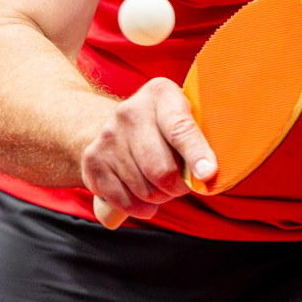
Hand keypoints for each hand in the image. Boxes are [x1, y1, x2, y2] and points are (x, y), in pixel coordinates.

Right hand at [80, 77, 216, 224]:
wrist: (117, 126)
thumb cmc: (164, 127)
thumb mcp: (186, 117)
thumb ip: (201, 139)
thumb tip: (209, 173)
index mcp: (160, 93)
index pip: (180, 128)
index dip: (195, 154)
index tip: (207, 175)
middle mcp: (129, 111)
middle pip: (160, 169)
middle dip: (178, 187)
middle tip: (181, 183)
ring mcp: (108, 136)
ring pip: (144, 190)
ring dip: (159, 197)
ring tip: (160, 182)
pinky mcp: (93, 160)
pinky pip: (124, 201)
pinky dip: (139, 207)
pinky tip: (142, 193)